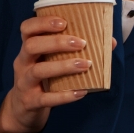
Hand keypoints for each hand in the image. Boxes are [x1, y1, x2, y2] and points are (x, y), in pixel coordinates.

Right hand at [0, 16, 113, 132]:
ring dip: (63, 66)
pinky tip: (81, 92)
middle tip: (82, 43)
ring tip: (86, 65)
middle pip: (31, 46)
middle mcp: (22, 63)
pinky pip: (45, 98)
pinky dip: (64, 96)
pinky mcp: (30, 102)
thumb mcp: (53, 61)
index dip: (42, 22)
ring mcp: (24, 83)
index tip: (64, 22)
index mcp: (28, 48)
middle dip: (57, 42)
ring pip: (38, 71)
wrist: (24, 110)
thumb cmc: (45, 78)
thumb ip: (77, 50)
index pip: (27, 28)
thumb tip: (110, 42)